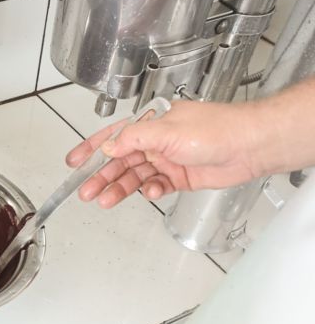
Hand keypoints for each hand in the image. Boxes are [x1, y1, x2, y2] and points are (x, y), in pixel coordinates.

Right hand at [66, 100, 264, 207]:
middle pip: (120, 161)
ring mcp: (167, 160)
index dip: (91, 149)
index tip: (73, 162)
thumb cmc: (217, 129)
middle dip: (101, 176)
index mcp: (151, 124)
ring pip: (135, 177)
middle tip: (86, 191)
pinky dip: (151, 192)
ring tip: (105, 200)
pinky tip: (151, 193)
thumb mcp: (167, 130)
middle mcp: (156, 141)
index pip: (113, 136)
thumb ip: (133, 138)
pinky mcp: (179, 177)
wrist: (250, 146)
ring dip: (120, 188)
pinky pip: (156, 187)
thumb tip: (108, 147)